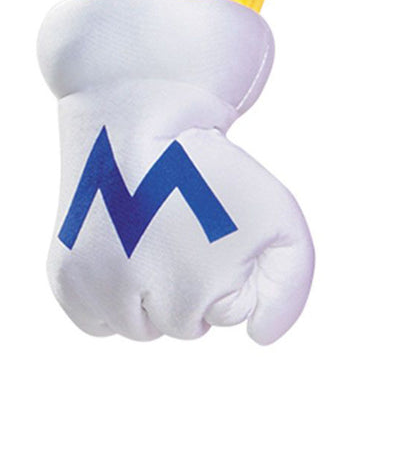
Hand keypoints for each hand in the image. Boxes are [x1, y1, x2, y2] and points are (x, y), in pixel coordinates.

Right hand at [38, 0, 313, 342]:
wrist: (137, 118)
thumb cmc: (215, 172)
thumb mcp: (281, 222)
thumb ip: (288, 291)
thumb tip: (259, 339)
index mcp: (192, 293)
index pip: (228, 315)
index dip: (232, 267)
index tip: (218, 225)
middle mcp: (135, 300)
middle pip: (182, 327)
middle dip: (192, 286)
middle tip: (183, 229)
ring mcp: (95, 291)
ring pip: (138, 328)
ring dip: (152, 297)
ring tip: (153, 239)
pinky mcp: (65, 280)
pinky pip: (98, 321)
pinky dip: (114, 299)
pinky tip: (125, 253)